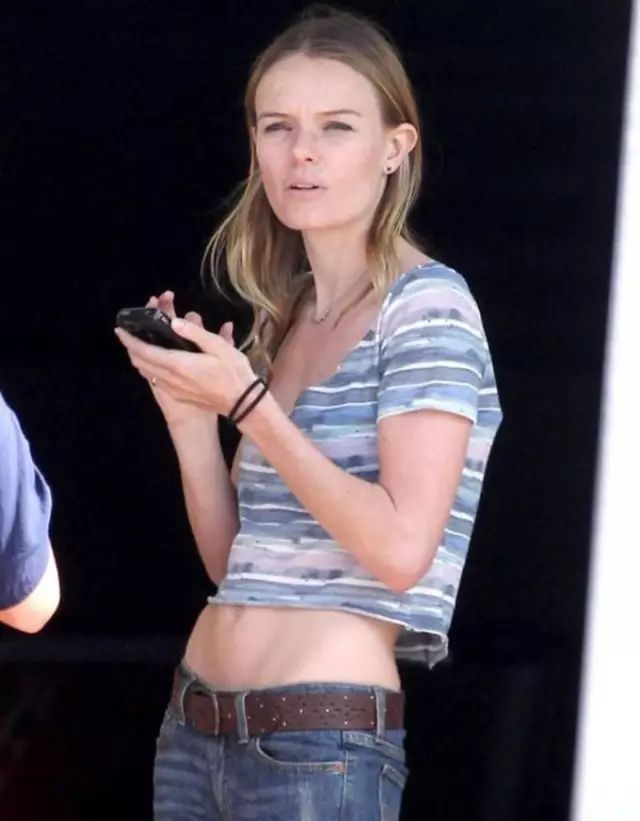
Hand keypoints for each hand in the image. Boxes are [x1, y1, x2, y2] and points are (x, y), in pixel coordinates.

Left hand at [114, 291, 254, 423]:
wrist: (242, 404)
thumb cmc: (234, 373)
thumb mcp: (220, 347)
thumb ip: (195, 333)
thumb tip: (175, 321)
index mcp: (178, 364)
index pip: (145, 351)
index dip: (130, 340)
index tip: (119, 329)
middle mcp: (171, 379)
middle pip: (141, 362)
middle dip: (132, 346)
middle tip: (131, 332)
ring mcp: (174, 390)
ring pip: (147, 373)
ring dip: (140, 358)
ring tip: (140, 344)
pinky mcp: (179, 396)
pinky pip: (157, 380)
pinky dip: (150, 368)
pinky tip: (158, 360)